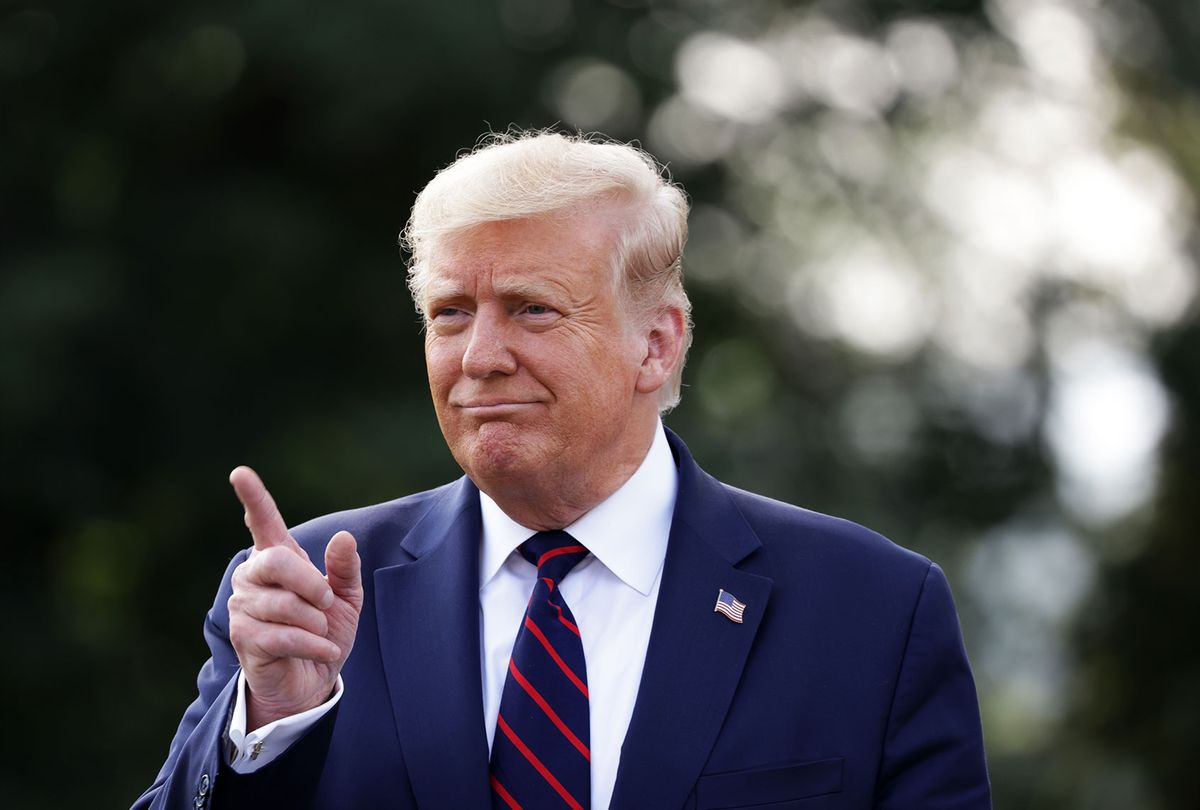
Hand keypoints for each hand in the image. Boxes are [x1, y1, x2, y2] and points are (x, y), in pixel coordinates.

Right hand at [227, 466, 362, 729]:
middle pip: (277, 562)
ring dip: (316, 623)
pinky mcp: (245, 639)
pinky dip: (314, 644)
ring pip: (286, 605)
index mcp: (277, 560)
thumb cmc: (324, 631)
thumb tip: (344, 537)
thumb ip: (345, 569)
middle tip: (326, 604)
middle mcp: (253, 577)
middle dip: (311, 584)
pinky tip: (322, 650)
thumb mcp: (346, 598)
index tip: (240, 472)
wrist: (312, 680)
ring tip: (320, 632)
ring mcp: (244, 608)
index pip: (263, 523)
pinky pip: (285, 636)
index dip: (254, 498)